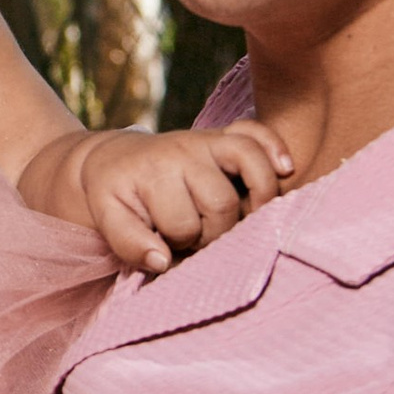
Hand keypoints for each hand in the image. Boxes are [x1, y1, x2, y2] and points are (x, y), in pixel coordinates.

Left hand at [78, 119, 290, 273]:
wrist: (114, 158)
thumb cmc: (116, 195)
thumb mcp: (107, 219)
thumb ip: (128, 244)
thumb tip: (163, 261)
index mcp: (153, 173)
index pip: (183, 225)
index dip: (178, 244)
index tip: (167, 243)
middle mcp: (183, 151)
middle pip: (222, 204)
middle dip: (212, 233)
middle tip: (195, 236)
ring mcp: (206, 140)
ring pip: (252, 168)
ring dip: (254, 202)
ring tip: (246, 220)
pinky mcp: (221, 136)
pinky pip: (256, 132)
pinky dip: (274, 147)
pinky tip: (286, 168)